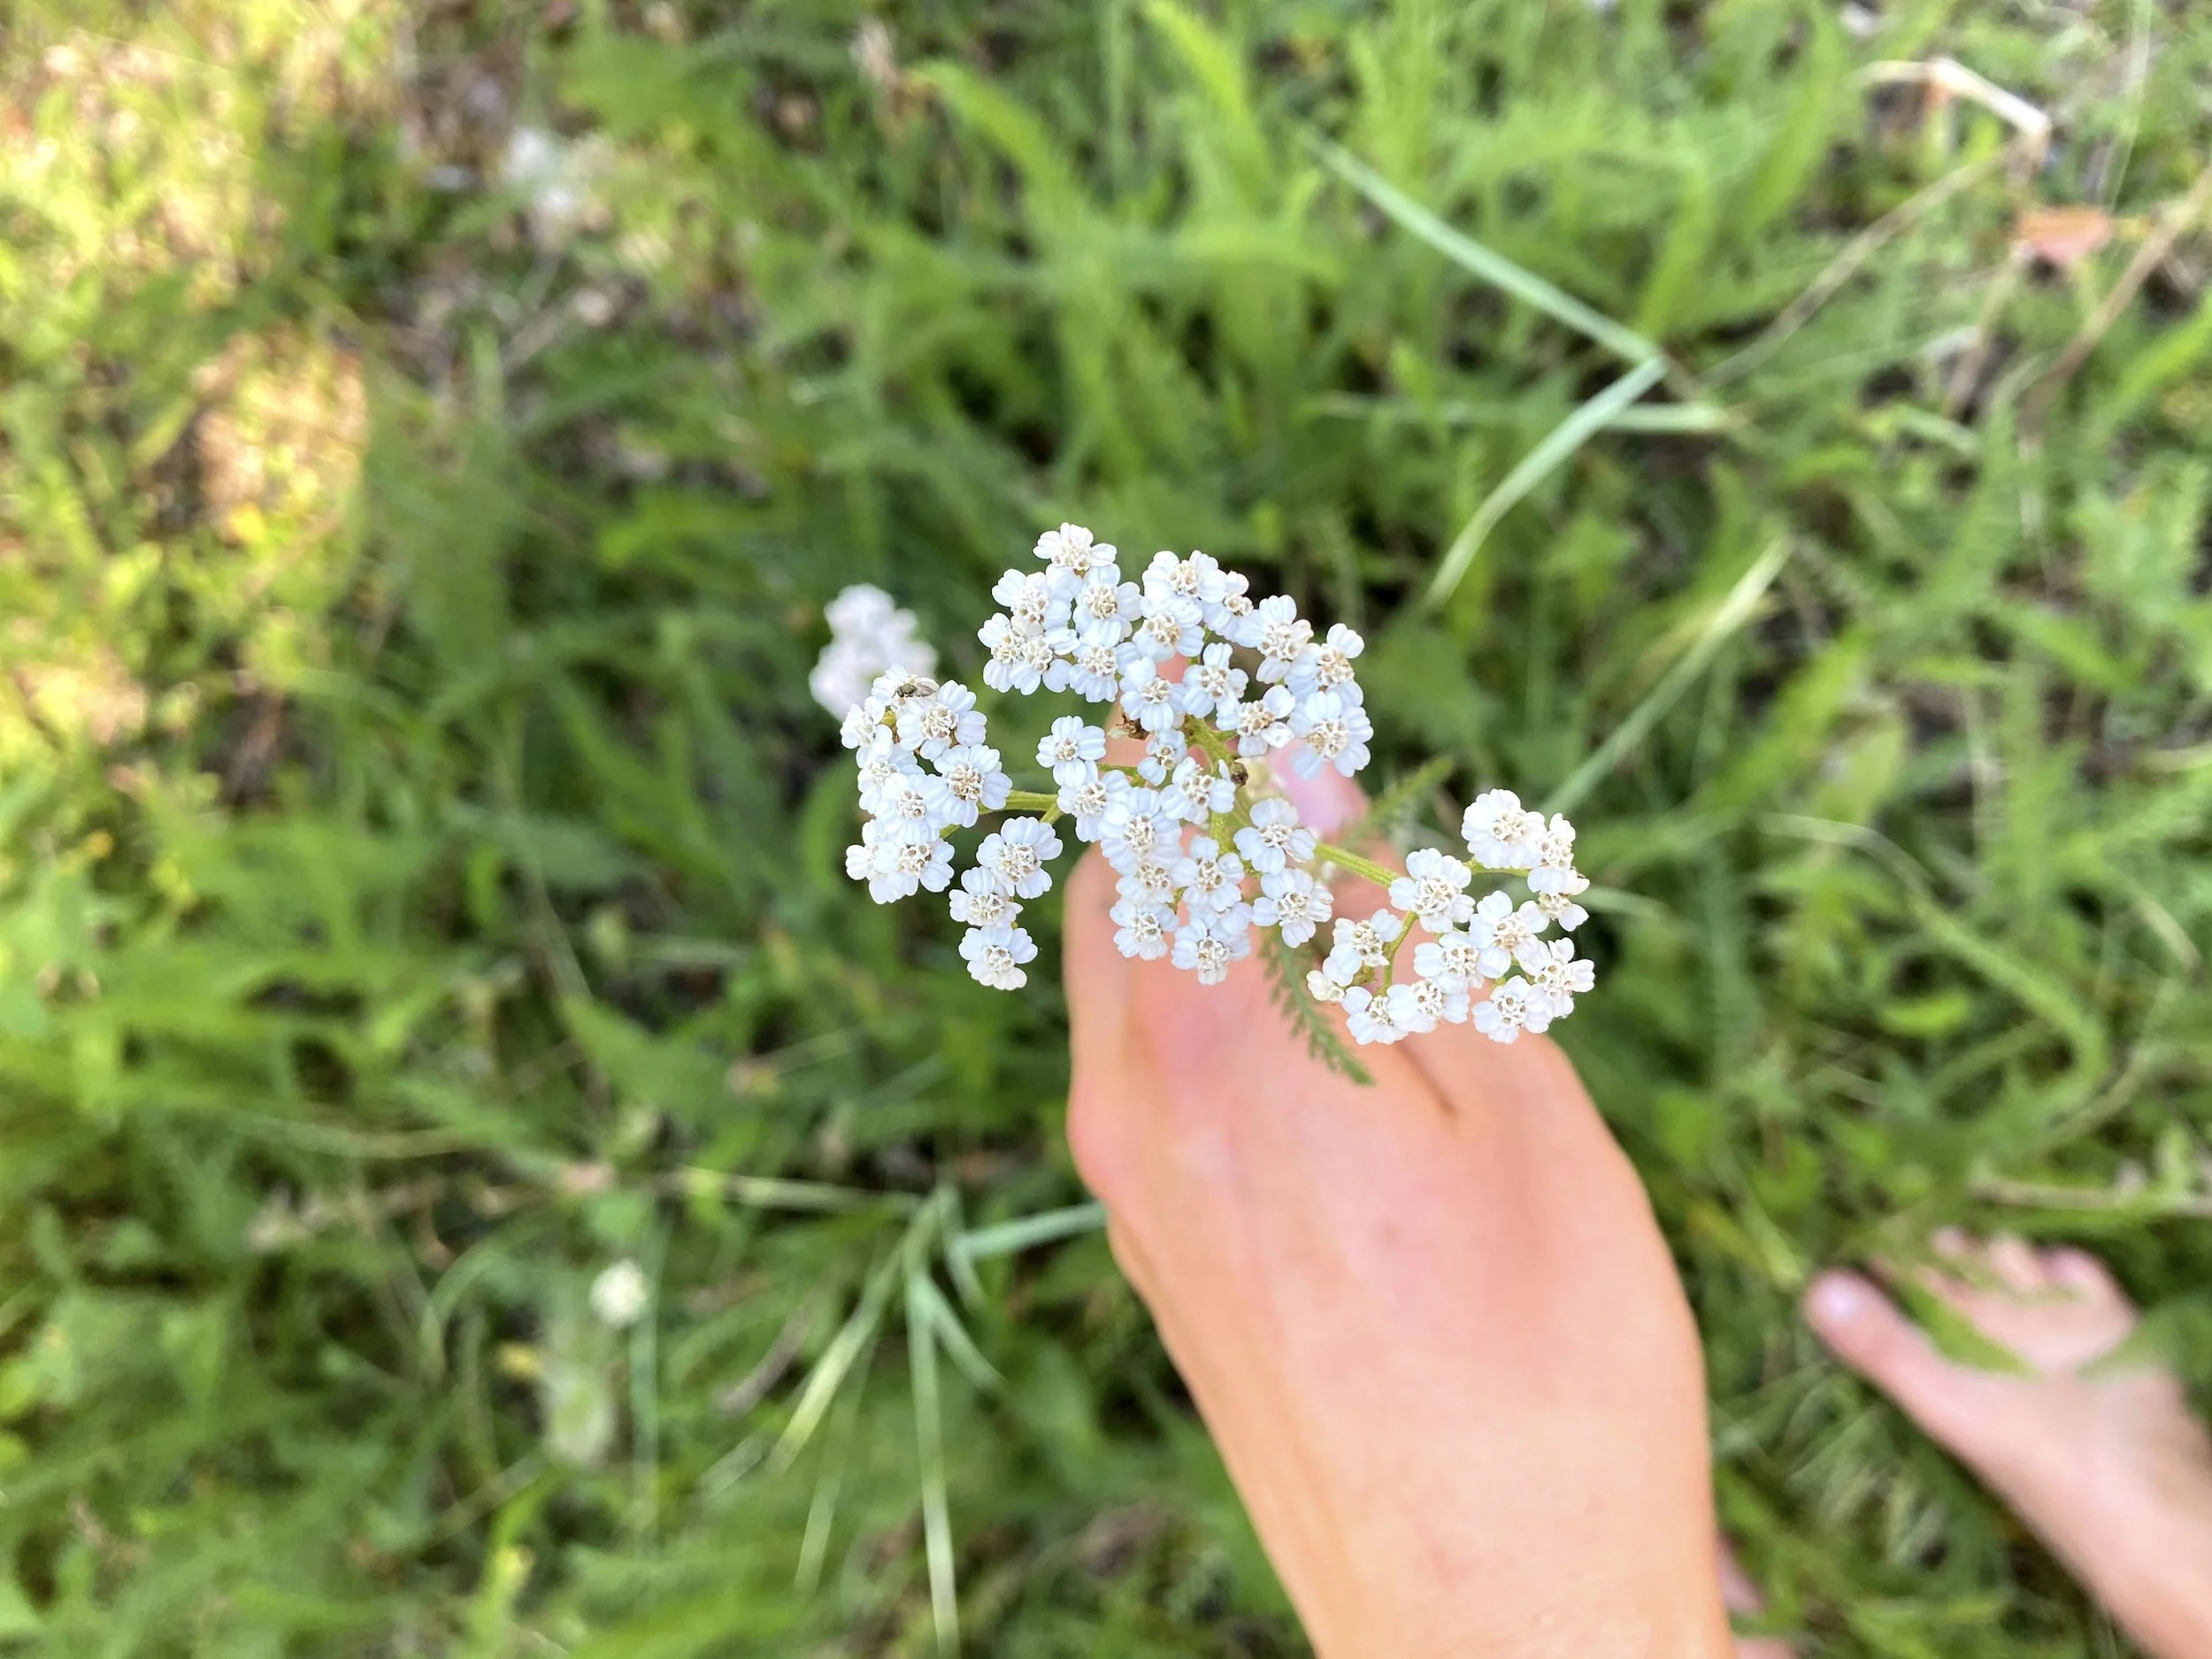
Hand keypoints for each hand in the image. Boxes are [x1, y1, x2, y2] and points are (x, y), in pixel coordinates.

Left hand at [1064, 758, 1733, 1657]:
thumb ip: (1381, 930)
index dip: (1184, 698)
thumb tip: (1293, 771)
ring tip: (1286, 833)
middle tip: (1259, 715)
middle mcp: (1134, 1101)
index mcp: (1222, 1043)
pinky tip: (1286, 980)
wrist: (1486, 1617)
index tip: (1204, 626)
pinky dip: (1185, 972)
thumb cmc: (1548, 1364)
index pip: (1166, 804)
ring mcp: (1127, 1183)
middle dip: (1168, 773)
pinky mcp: (1149, 1246)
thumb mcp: (1509, 1109)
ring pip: (1114, 964)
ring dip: (1178, 872)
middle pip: (1112, 870)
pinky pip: (1134, 1054)